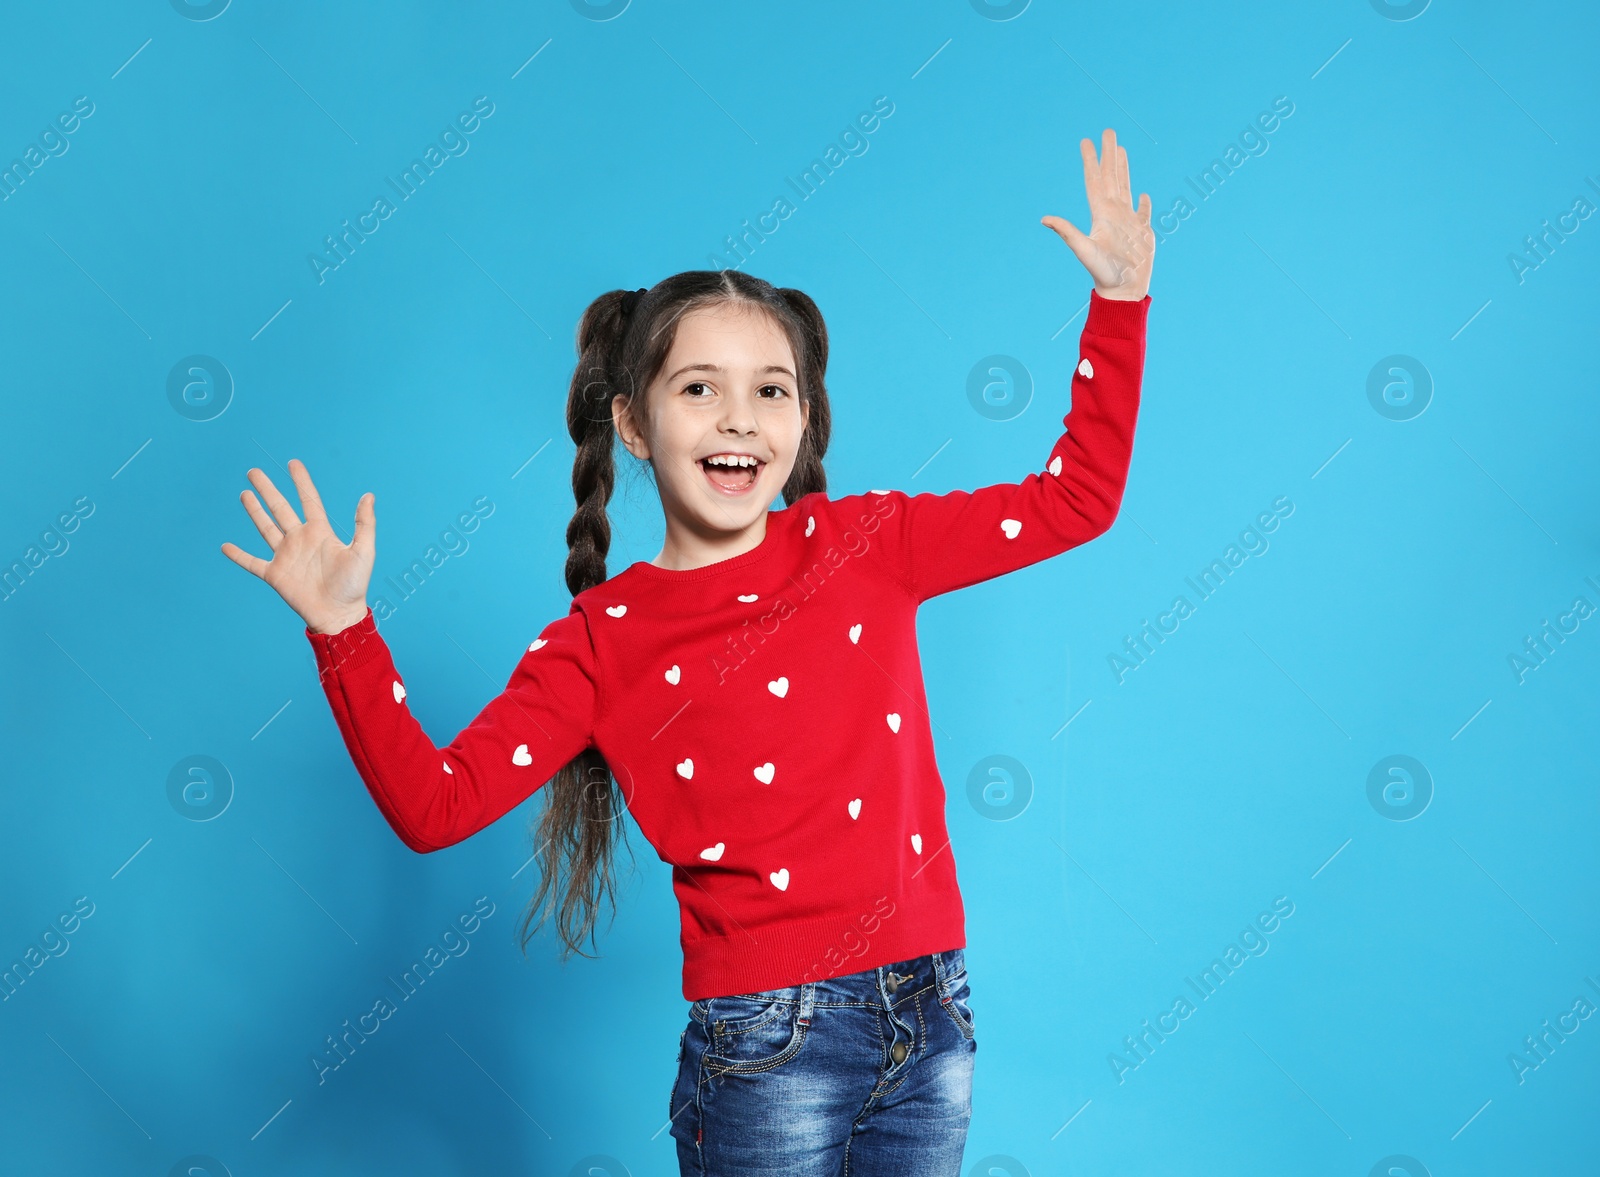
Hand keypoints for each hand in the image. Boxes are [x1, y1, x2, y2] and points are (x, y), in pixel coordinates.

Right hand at [221, 459, 375, 633]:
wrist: (339, 614)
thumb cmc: (354, 584)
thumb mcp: (363, 551)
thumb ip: (364, 523)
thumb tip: (369, 495)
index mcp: (320, 532)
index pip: (308, 500)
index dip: (301, 481)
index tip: (293, 463)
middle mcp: (300, 540)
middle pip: (280, 508)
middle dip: (267, 489)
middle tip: (253, 471)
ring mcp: (286, 556)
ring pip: (266, 528)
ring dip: (254, 511)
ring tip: (245, 494)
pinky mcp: (275, 574)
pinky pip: (252, 563)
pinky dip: (238, 555)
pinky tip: (225, 546)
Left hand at [1041, 127, 1154, 301]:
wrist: (1124, 290)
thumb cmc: (1104, 272)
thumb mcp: (1084, 249)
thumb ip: (1067, 232)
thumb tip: (1044, 219)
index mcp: (1100, 215)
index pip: (1094, 181)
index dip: (1090, 161)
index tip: (1086, 140)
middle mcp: (1113, 214)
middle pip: (1110, 177)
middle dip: (1108, 154)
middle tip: (1108, 131)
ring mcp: (1129, 222)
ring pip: (1125, 187)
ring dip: (1123, 168)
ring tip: (1121, 150)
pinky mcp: (1143, 232)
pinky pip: (1144, 213)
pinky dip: (1145, 203)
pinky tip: (1144, 195)